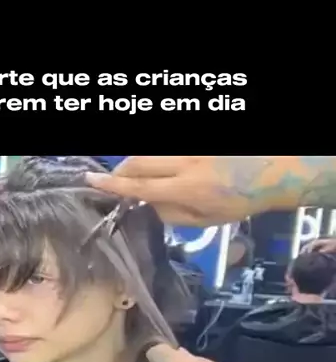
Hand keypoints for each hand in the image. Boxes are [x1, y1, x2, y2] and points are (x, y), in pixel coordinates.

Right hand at [86, 156, 290, 226]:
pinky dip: (155, 158)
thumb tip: (147, 204)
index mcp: (187, 188)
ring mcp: (190, 147)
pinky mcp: (195, 140)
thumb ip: (172, 213)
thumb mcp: (206, 221)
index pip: (140, 186)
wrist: (271, 171)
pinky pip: (164, 148)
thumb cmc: (239, 202)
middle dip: (119, 171)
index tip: (90, 181)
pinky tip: (156, 167)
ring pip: (149, 150)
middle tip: (113, 181)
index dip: (112, 185)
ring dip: (136, 162)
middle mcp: (185, 163)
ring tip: (134, 176)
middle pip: (138, 161)